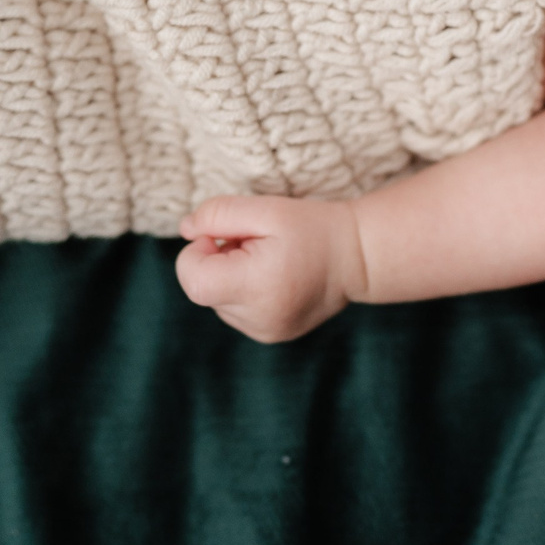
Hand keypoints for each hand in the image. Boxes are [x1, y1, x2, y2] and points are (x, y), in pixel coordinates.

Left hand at [175, 195, 363, 342]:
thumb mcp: (267, 209)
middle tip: (254, 243)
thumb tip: (186, 229)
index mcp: (257, 286)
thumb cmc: (313, 228)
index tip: (222, 236)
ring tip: (268, 260)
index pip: (193, 280)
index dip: (196, 253)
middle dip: (217, 261)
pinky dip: (243, 291)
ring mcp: (263, 332)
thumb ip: (219, 214)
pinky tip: (273, 277)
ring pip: (217, 301)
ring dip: (230, 277)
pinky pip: (234, 311)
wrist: (358, 258)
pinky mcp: (269, 336)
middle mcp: (258, 318)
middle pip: (203, 289)